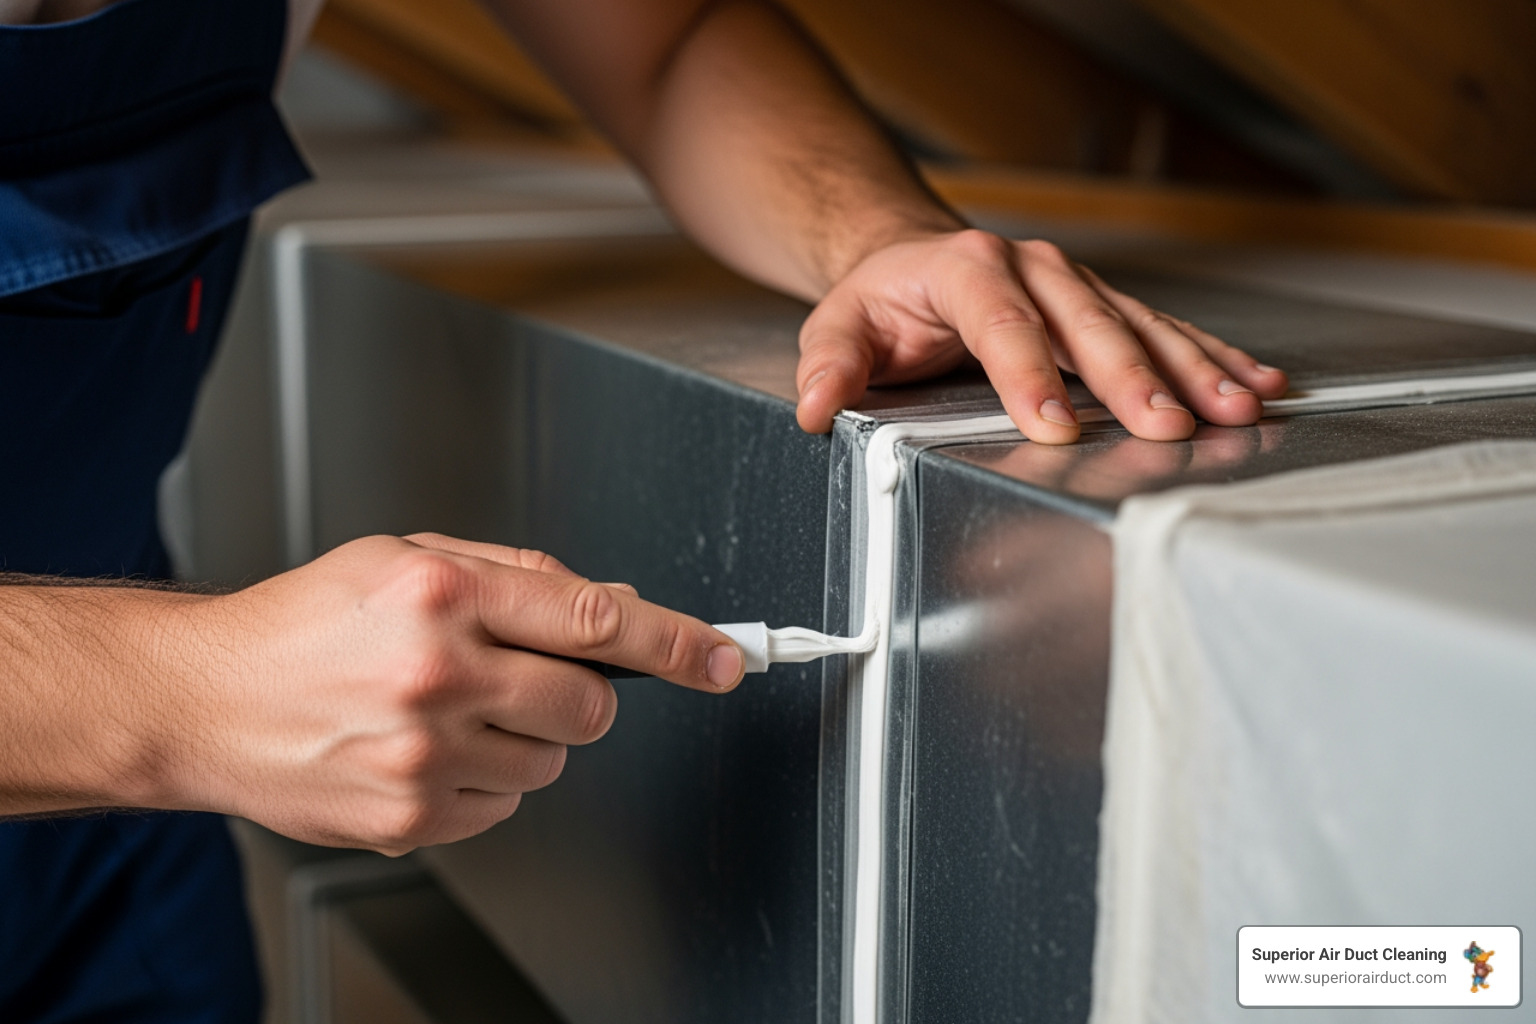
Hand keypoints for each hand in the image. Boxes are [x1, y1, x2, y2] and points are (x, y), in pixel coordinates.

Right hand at [162, 534, 744, 854]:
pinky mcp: (410, 816)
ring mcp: (423, 753)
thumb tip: (611, 601)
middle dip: (579, 692)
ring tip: (449, 711)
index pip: (597, 616)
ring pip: (551, 761)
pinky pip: (504, 806)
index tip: (725, 659)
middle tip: (521, 677)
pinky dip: (484, 780)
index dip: (677, 642)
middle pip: (589, 703)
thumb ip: (517, 574)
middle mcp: (437, 671)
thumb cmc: (304, 623)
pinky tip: (424, 750)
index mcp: (443, 590)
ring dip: (525, 737)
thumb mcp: (405, 556)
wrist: (206, 698)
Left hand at [793, 229, 1288, 442]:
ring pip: (1141, 327)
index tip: (1053, 425)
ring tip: (1234, 408)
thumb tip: (816, 407)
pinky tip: (1253, 380)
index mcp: (968, 269)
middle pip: (1088, 326)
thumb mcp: (839, 324)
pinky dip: (1210, 356)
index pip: (1003, 324)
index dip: (1030, 376)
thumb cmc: (883, 298)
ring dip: (1191, 369)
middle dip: (1131, 379)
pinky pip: (1165, 329)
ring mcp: (1075, 285)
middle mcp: (1033, 270)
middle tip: (1166, 425)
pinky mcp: (1102, 305)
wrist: (913, 256)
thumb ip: (829, 365)